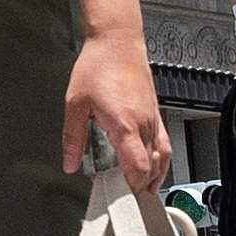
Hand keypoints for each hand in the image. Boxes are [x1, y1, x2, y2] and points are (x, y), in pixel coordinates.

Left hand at [59, 26, 169, 198]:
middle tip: (124, 196)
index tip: (119, 195)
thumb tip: (70, 163)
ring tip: (140, 189)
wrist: (117, 40)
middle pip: (152, 167)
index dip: (132, 186)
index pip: (138, 167)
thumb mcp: (75, 104)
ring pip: (163, 157)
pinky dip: (160, 159)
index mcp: (125, 124)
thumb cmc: (98, 64)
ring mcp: (153, 118)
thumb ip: (73, 138)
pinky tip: (152, 165)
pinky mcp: (155, 112)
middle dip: (140, 185)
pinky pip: (164, 143)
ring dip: (154, 175)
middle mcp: (144, 124)